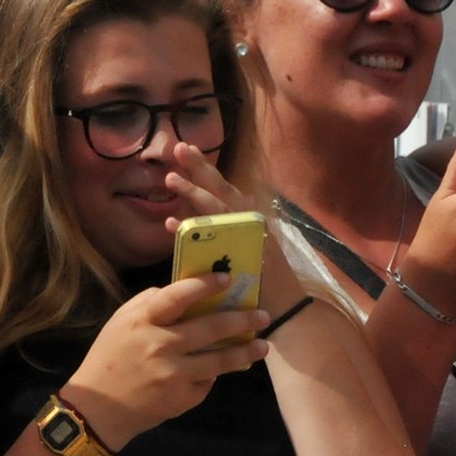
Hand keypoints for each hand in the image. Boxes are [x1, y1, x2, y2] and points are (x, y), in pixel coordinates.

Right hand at [62, 273, 271, 450]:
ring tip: (262, 346)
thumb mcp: (121, 324)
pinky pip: (206, 381)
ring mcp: (172, 374)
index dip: (204, 286)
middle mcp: (159, 346)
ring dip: (245, 352)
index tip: (228, 278)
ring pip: (219, 360)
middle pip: (210, 328)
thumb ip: (150, 303)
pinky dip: (212, 375)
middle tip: (263, 314)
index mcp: (141, 323)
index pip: (176, 298)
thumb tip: (186, 291)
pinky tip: (219, 371)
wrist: (96, 411)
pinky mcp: (181, 398)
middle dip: (242, 320)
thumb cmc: (110, 359)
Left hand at [163, 143, 306, 315]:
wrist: (284, 308)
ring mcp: (249, 238)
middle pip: (224, 191)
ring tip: (171, 178)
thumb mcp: (251, 245)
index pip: (225, 188)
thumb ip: (235, 225)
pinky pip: (213, 242)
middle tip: (180, 147)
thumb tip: (234, 201)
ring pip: (220, 210)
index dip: (205, 170)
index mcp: (250, 219)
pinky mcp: (245, 256)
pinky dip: (191, 231)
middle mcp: (252, 224)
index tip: (187, 150)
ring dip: (195, 193)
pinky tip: (171, 223)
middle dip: (201, 169)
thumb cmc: (263, 280)